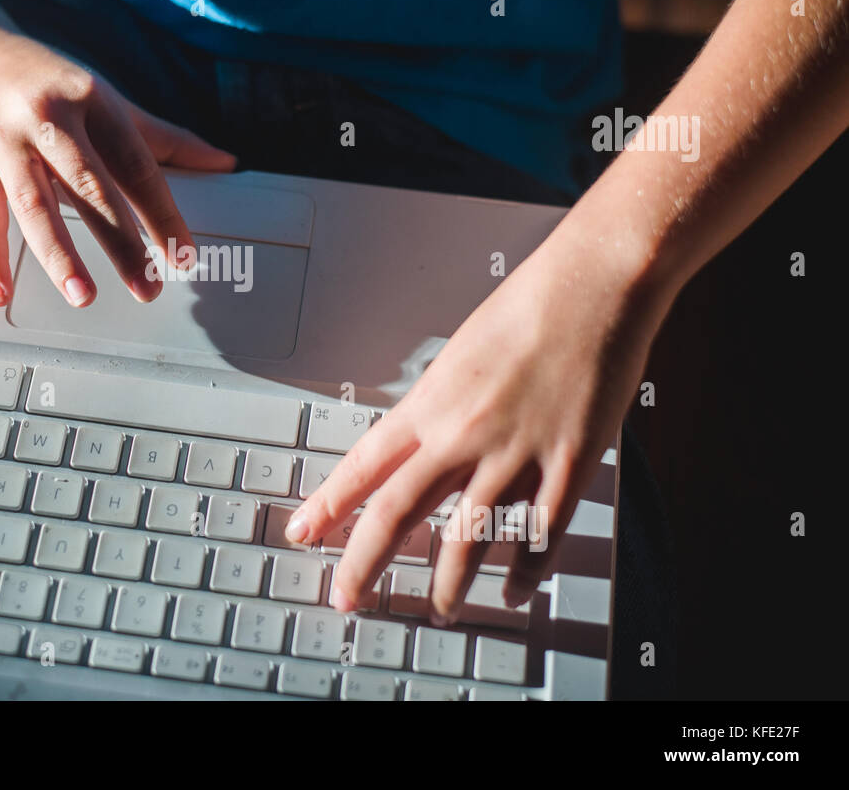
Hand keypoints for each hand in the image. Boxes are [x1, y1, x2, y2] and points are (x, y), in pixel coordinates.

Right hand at [0, 25, 235, 307]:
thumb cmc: (45, 81)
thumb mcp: (106, 99)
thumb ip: (164, 138)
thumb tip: (225, 162)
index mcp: (91, 102)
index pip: (136, 165)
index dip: (162, 213)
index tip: (183, 255)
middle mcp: (48, 119)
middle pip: (89, 187)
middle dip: (120, 241)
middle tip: (147, 287)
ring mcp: (4, 140)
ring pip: (33, 204)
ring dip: (58, 255)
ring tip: (82, 295)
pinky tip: (3, 293)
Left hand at [287, 230, 673, 621]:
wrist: (592, 285)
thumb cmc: (527, 307)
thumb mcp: (457, 356)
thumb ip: (437, 409)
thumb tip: (419, 449)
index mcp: (429, 402)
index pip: (362, 467)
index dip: (328, 506)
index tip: (302, 533)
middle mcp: (461, 433)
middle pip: (397, 513)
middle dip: (364, 564)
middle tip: (347, 597)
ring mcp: (515, 453)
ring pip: (467, 538)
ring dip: (448, 584)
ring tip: (441, 608)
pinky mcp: (568, 463)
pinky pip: (539, 534)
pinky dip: (525, 571)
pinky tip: (514, 591)